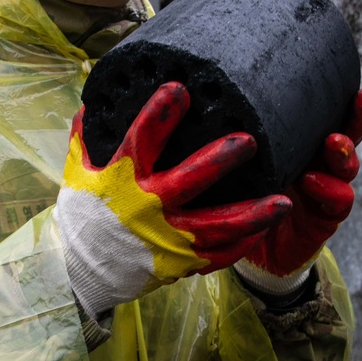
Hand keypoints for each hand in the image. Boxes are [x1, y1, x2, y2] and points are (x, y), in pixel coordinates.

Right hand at [56, 82, 290, 318]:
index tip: (180, 89)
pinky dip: (242, 245)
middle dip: (219, 160)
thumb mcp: (78, 172)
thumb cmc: (84, 214)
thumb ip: (88, 136)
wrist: (81, 271)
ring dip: (251, 215)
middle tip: (249, 141)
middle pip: (188, 181)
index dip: (159, 115)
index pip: (140, 140)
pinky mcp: (178, 262)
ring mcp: (165, 238)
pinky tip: (265, 229)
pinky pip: (217, 256)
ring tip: (283, 201)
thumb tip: (93, 101)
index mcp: (121, 179)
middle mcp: (146, 208)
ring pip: (215, 226)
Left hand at [241, 88, 361, 284]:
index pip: (323, 118)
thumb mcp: (238, 166)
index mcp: (299, 148)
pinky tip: (313, 181)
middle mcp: (318, 164)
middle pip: (347, 135)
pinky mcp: (325, 219)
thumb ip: (234, 141)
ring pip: (347, 168)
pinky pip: (337, 202)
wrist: (250, 252)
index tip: (346, 76)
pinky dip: (329, 191)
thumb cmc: (242, 200)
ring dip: (344, 154)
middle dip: (358, 116)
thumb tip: (207, 99)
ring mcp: (326, 191)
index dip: (337, 97)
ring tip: (334, 142)